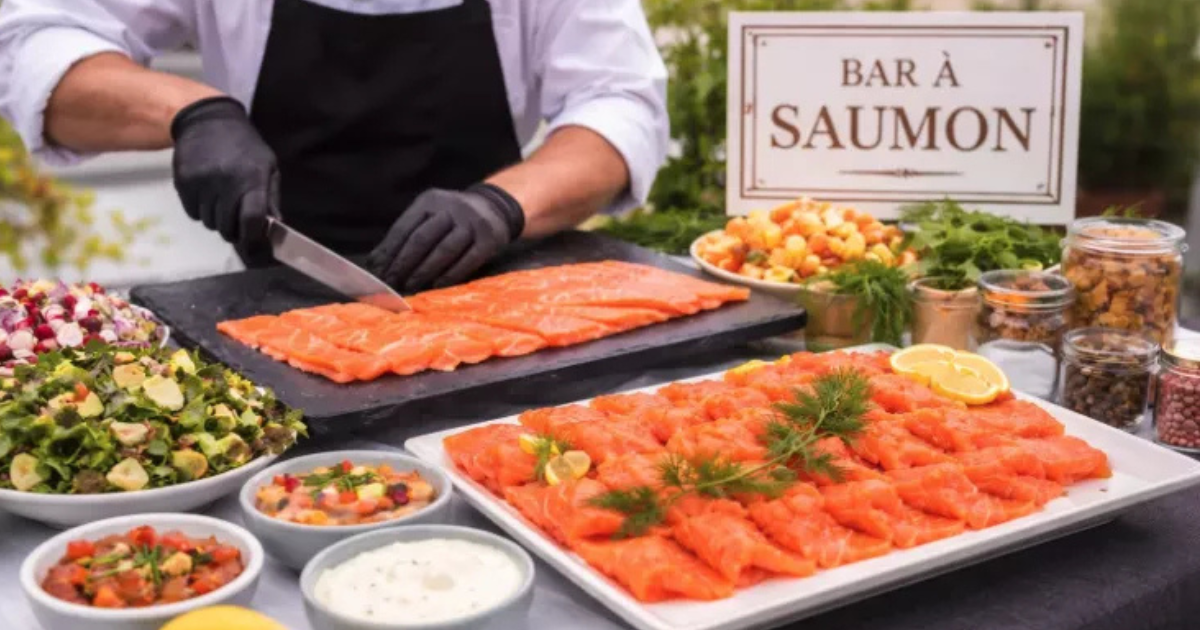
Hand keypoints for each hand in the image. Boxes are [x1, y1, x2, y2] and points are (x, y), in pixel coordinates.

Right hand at [171, 96, 278, 257]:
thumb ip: (271, 198)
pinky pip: (192, 213)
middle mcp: (226, 181)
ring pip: (209, 223)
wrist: (208, 120)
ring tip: (221, 199)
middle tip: (237, 219)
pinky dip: (200, 210)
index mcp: (252, 178)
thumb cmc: (244, 147)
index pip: (252, 219)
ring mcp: (202, 182)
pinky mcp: (183, 182)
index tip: (253, 241)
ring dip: (216, 219)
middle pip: (227, 228)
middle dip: (234, 230)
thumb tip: (275, 228)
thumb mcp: (267, 166)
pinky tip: (207, 193)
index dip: (253, 237)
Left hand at [368, 185, 524, 291]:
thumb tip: (375, 262)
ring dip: (425, 270)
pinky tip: (438, 285)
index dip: (389, 251)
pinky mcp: (490, 238)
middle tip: (392, 281)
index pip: (405, 228)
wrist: (495, 207)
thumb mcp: (429, 215)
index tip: (378, 271)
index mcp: (430, 200)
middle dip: (404, 263)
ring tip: (412, 285)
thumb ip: (405, 235)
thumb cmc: (452, 218)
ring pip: (444, 249)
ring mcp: (472, 222)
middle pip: (422, 238)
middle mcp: (452, 208)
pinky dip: (451, 274)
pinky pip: (468, 260)